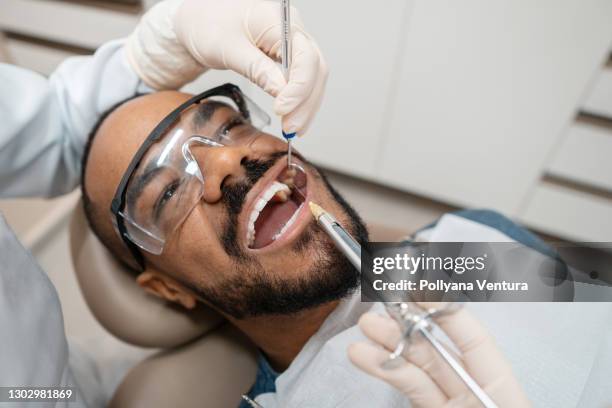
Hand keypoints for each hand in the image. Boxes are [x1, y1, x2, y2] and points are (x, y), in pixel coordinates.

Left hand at [127, 0, 327, 135]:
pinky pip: (302, 79)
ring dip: (306, 105)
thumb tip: (281, 92)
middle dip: (306, 102)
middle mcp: (292, 29)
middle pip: (315, 69)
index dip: (299, 88)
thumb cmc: (207, 23)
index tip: (283, 109)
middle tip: (291, 128)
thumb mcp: (227, 48)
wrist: (198, 18)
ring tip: (292, 128)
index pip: (305, 57)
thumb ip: (257, 69)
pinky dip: (299, 100)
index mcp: (279, 20)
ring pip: (313, 77)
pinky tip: (292, 116)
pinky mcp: (287, 56)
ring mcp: (292, 43)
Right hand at [348, 304, 529, 407]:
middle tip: (379, 308)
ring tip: (363, 331)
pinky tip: (364, 358)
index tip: (417, 290)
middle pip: (438, 349)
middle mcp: (473, 392)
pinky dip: (385, 372)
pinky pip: (409, 391)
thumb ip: (452, 393)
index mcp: (500, 389)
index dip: (444, 311)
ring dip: (387, 347)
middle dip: (405, 325)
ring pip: (415, 369)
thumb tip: (431, 351)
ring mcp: (449, 407)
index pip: (471, 338)